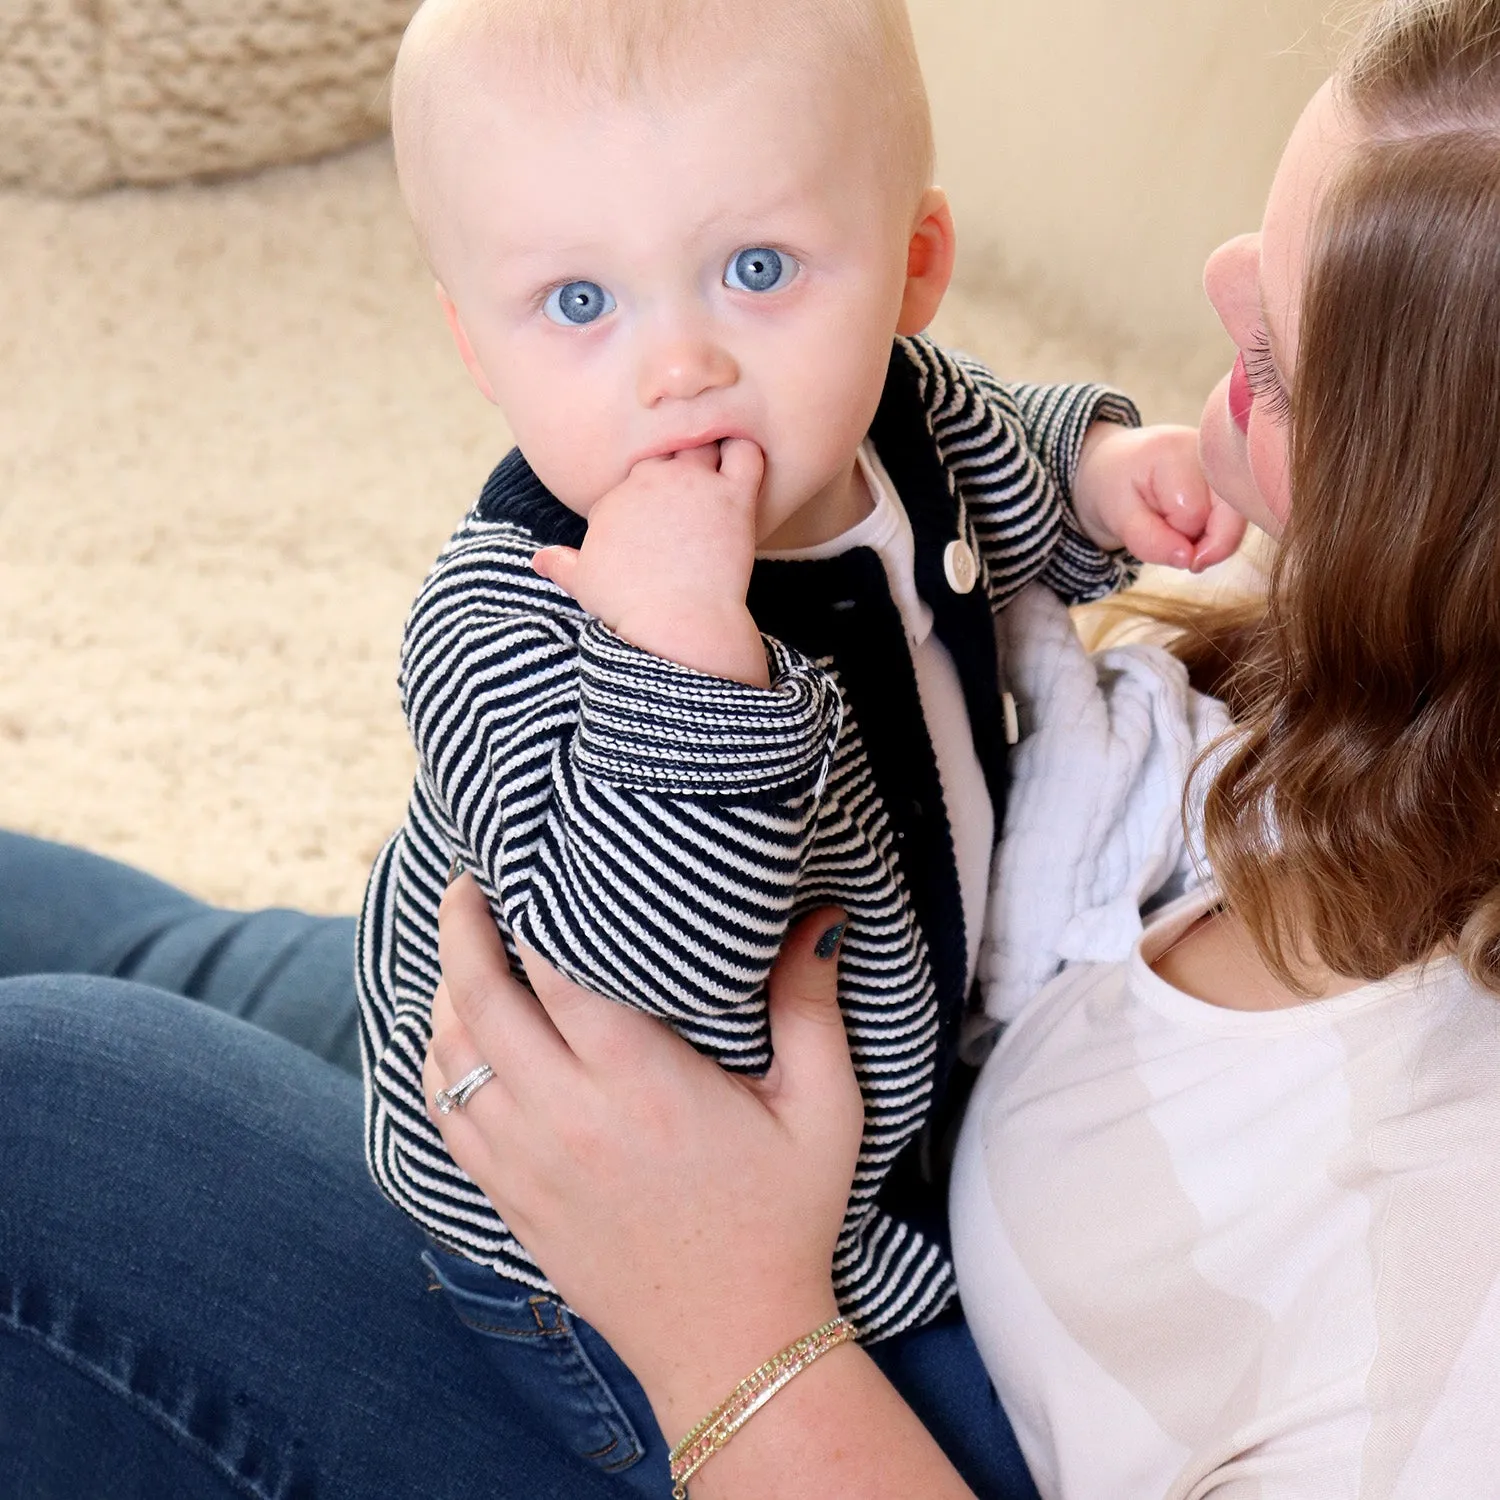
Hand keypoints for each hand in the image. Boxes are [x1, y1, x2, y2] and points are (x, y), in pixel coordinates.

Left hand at [423, 875, 861, 1438]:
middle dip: (461, 931)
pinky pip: (445, 1115)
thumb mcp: (824, 1109)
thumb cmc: (784, 1217)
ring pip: (450, 1057)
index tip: (523, 867)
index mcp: (639, 1084)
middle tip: (464, 884)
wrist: (735, 1343)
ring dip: (443, 992)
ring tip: (457, 947)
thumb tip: (821, 915)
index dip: (525, 911)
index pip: (553, 971)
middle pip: (481, 1001)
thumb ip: (811, 1006)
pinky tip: (448, 1033)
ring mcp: (527, 1162)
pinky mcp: (509, 1199)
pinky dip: (436, 1064)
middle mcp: (567, 1117)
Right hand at [531, 438, 769, 685]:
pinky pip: (745, 454)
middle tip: (694, 490)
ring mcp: (693, 484)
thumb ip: (563, 564)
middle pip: (666, 450)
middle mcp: (650, 481)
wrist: (673, 623)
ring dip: (711, 450)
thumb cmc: (628, 607)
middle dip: (677, 463)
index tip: (661, 517)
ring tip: (721, 471)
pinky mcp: (732, 496)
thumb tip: (541, 560)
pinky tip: (746, 470)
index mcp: (614, 499)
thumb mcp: (584, 584)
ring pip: (703, 440)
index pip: (633, 478)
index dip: (648, 494)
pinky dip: (747, 453)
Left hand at [1072, 422, 1244, 571]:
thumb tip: (1189, 560)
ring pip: (1238, 521)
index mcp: (1175, 453)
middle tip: (1171, 542)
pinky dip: (1217, 531)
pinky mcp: (1236, 474)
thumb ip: (1148, 541)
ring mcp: (1229, 461)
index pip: (1192, 514)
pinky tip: (1194, 521)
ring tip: (1178, 524)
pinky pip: (1239, 517)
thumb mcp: (1117, 517)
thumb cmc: (1115, 486)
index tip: (1150, 524)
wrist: (1118, 463)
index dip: (1173, 534)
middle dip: (1202, 544)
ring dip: (1210, 538)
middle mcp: (1213, 451)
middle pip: (1229, 517)